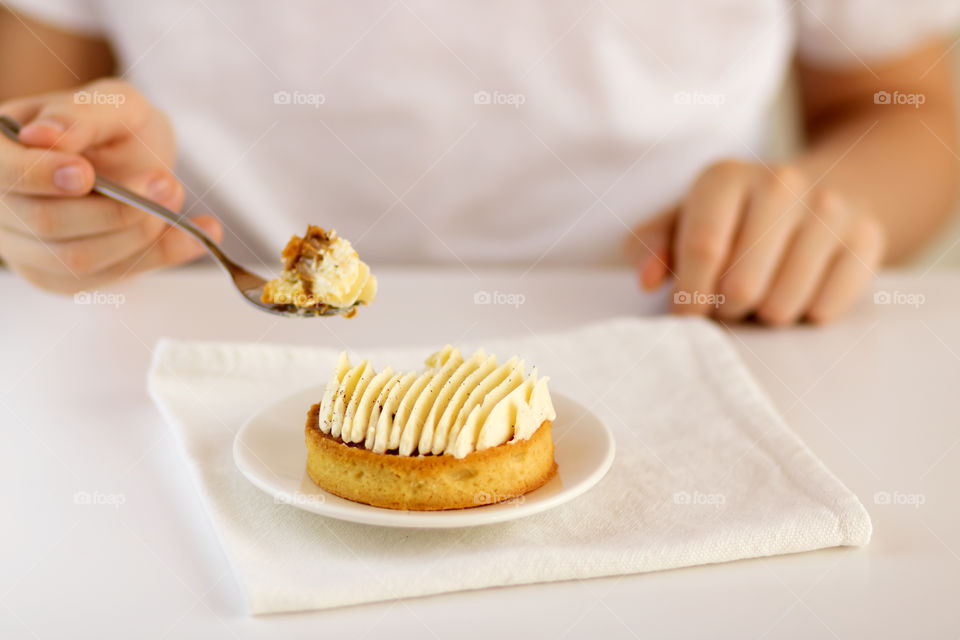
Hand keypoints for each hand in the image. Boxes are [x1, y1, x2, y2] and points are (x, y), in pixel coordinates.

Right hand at [0, 78, 221, 293]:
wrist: (139, 159)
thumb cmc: (120, 126)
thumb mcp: (113, 103)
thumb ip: (82, 115)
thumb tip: (43, 137)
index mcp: (2, 150)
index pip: (5, 173)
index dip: (41, 176)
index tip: (86, 173)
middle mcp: (3, 204)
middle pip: (46, 223)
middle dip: (114, 210)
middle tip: (167, 183)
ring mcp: (28, 247)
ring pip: (77, 260)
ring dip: (138, 235)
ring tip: (176, 197)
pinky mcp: (63, 276)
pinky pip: (107, 278)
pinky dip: (157, 257)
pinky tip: (194, 236)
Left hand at [626, 160, 885, 324]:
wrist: (828, 187)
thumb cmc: (736, 216)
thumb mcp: (686, 218)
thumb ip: (655, 245)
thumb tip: (646, 279)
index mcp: (724, 177)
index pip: (702, 249)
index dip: (689, 297)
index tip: (686, 317)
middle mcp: (780, 183)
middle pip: (741, 286)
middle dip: (725, 310)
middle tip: (726, 304)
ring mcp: (829, 209)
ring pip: (782, 305)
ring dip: (764, 317)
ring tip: (761, 296)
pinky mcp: (866, 238)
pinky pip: (825, 308)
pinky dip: (806, 314)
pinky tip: (800, 291)